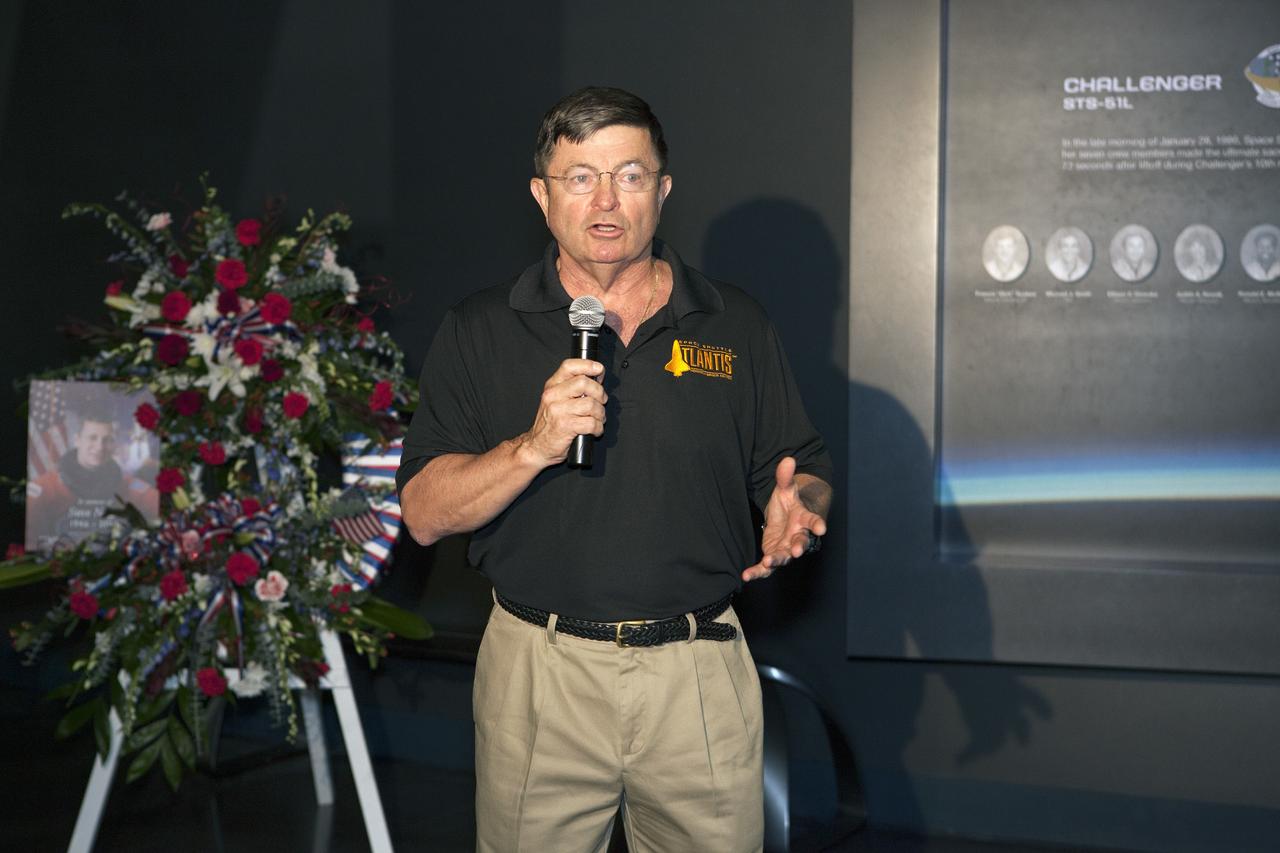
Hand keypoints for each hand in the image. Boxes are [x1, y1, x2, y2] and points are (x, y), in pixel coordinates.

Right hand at [518, 358, 606, 466]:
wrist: (536, 447)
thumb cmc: (550, 425)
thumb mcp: (556, 401)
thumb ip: (571, 388)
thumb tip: (595, 379)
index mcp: (552, 386)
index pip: (570, 366)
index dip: (588, 365)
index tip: (599, 371)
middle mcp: (553, 396)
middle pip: (584, 383)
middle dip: (599, 393)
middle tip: (600, 402)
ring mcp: (558, 411)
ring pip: (591, 404)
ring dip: (600, 414)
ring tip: (597, 419)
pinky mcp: (565, 426)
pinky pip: (591, 423)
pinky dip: (598, 428)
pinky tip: (594, 430)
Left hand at [742, 457, 828, 581]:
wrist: (786, 518)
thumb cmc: (789, 503)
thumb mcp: (785, 488)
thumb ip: (785, 476)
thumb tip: (788, 459)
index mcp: (803, 519)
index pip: (813, 521)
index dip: (817, 524)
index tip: (822, 528)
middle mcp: (798, 536)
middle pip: (800, 542)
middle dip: (799, 546)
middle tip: (797, 550)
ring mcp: (786, 547)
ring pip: (784, 557)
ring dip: (777, 560)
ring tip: (768, 562)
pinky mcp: (773, 555)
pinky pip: (766, 568)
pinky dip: (757, 572)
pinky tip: (746, 576)